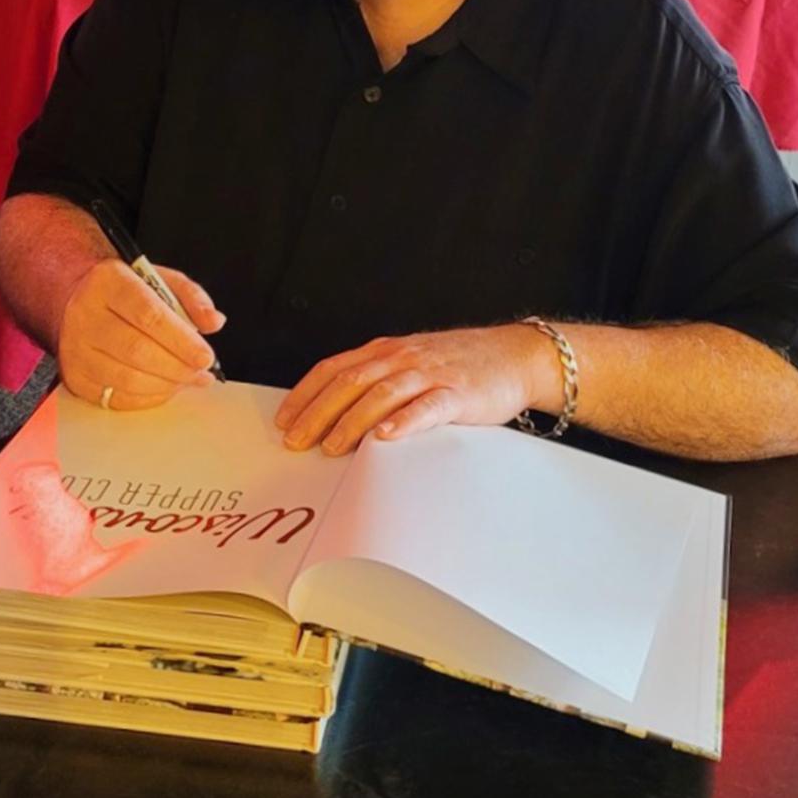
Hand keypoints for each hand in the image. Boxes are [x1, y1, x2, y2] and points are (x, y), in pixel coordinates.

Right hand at [57, 257, 225, 410]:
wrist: (78, 298)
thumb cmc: (125, 290)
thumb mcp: (160, 279)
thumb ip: (192, 297)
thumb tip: (214, 321)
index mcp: (109, 282)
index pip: (148, 315)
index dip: (181, 341)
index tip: (205, 356)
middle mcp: (85, 314)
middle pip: (137, 350)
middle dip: (178, 367)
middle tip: (201, 372)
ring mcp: (75, 348)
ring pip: (127, 378)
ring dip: (166, 385)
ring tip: (187, 380)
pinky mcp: (74, 375)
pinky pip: (115, 397)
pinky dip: (148, 398)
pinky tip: (164, 387)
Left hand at [274, 325, 547, 454]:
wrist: (514, 355)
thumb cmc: (460, 366)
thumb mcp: (412, 363)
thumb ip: (379, 380)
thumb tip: (336, 412)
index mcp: (387, 351)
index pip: (334, 368)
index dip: (305, 394)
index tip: (283, 420)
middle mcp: (403, 358)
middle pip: (350, 382)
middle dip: (318, 412)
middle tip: (296, 441)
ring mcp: (430, 374)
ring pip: (381, 394)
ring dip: (352, 421)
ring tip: (331, 446)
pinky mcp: (457, 393)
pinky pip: (426, 407)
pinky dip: (403, 421)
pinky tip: (385, 438)